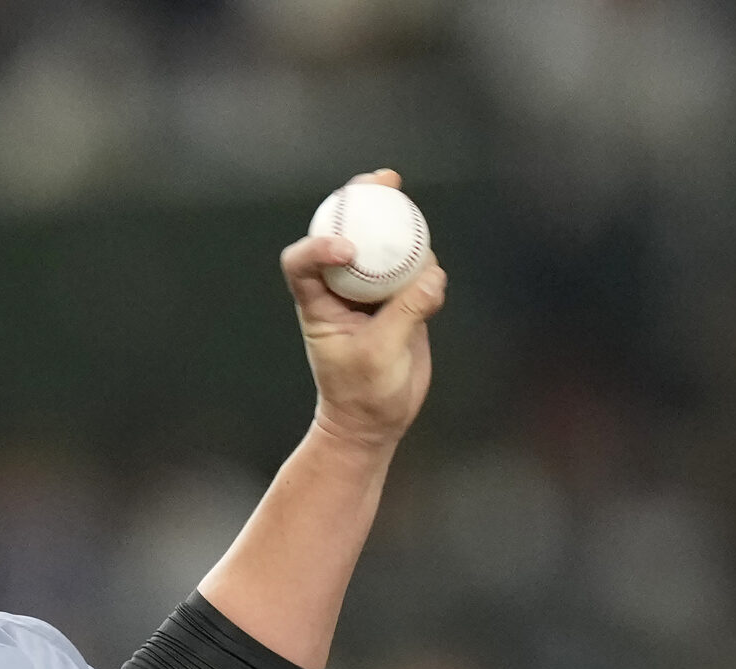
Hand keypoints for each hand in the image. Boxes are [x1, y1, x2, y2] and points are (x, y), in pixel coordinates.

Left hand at [281, 169, 446, 450]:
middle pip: (342, 235)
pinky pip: (410, 268)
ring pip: (380, 247)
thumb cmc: (363, 394)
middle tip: (382, 180)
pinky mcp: (399, 300)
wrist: (376, 420)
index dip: (318, 246)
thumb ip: (406, 312)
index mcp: (318, 305)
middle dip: (357, 203)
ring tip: (404, 196)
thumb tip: (433, 274)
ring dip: (393, 221)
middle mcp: (341, 292)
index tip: (347, 250)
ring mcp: (370, 293)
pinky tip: (429, 253)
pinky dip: (420, 256)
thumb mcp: (381, 355)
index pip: (302, 264)